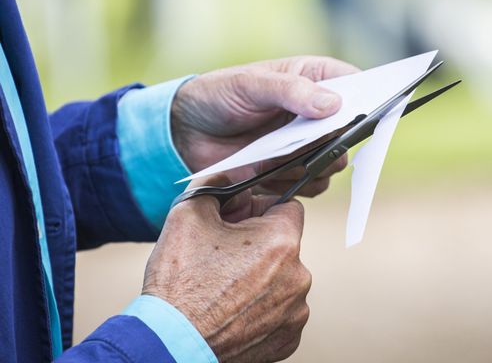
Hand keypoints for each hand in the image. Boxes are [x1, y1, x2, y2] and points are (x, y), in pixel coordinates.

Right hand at [142, 178, 310, 361]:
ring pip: (283, 278)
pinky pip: (280, 310)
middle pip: (284, 244)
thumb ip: (218, 183)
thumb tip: (236, 171)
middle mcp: (299, 277)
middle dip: (258, 243)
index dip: (261, 208)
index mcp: (282, 242)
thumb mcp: (188, 213)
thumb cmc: (178, 282)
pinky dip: (262, 308)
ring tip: (225, 286)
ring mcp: (296, 312)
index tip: (240, 220)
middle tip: (223, 255)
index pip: (288, 206)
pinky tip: (233, 310)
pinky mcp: (288, 339)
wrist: (167, 345)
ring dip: (262, 276)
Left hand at [171, 56, 358, 201]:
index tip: (370, 113)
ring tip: (273, 156)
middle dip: (333, 142)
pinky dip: (293, 183)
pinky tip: (265, 172)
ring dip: (309, 164)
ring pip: (335, 164)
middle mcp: (318, 114)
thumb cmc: (220, 95)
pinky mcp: (294, 172)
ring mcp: (308, 145)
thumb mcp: (252, 85)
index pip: (358, 85)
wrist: (186, 133)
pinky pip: (313, 186)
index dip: (370, 99)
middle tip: (308, 142)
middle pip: (352, 133)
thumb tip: (335, 106)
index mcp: (314, 80)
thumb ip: (292, 92)